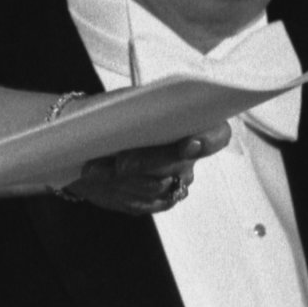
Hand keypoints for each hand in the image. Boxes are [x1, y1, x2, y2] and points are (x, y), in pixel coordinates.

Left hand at [63, 124, 229, 215]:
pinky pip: (142, 202)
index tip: (188, 144)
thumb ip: (138, 111)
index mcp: (190, 121)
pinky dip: (116, 189)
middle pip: (179, 164)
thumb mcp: (121, 104)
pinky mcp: (156, 201)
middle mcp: (188, 154)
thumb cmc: (109, 114)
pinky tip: (99, 176)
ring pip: (156, 186)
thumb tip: (137, 121)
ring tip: (96, 166)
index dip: (209, 141)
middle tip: (121, 161)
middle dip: (148, 162)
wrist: (89, 138)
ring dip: (122, 177)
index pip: (218, 134)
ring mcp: (174, 180)